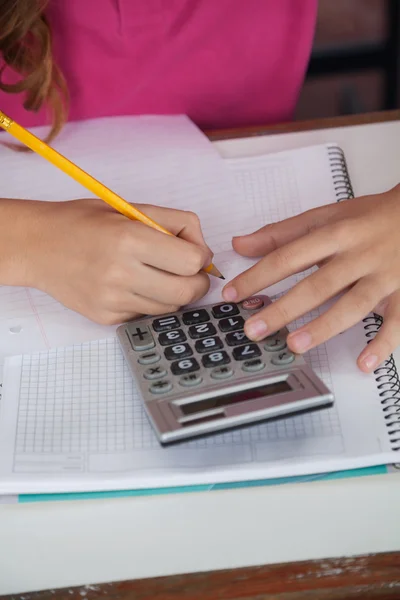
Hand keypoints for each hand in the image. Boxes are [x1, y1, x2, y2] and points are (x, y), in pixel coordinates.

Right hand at [24, 199, 210, 323]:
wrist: (38, 246)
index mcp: (129, 238)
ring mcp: (112, 300)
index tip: (194, 253)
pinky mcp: (106, 317)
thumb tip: (204, 252)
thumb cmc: (84, 223)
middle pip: (187, 292)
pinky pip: (146, 315)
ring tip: (159, 276)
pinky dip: (150, 303)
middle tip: (191, 273)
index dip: (201, 257)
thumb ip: (174, 223)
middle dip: (198, 283)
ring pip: (170, 308)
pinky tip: (135, 286)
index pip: (192, 261)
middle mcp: (121, 272)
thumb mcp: (130, 208)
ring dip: (175, 295)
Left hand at [223, 185, 399, 371]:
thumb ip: (282, 233)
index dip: (258, 276)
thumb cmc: (369, 217)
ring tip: (295, 344)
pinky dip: (381, 343)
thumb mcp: (325, 216)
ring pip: (353, 304)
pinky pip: (396, 321)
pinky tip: (364, 362)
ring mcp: (384, 276)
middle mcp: (359, 255)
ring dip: (324, 326)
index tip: (233, 295)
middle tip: (254, 330)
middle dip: (283, 309)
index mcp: (335, 234)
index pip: (289, 257)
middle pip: (318, 285)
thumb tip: (241, 244)